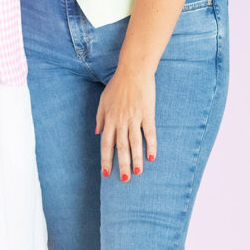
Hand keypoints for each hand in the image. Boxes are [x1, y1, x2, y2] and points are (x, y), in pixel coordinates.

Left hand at [96, 66, 156, 182]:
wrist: (133, 70)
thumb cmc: (117, 85)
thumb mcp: (103, 100)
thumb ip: (100, 117)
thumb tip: (97, 133)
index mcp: (109, 118)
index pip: (106, 143)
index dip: (106, 159)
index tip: (106, 173)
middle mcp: (121, 120)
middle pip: (121, 147)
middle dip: (122, 164)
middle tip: (125, 179)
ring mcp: (134, 118)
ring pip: (135, 143)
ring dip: (136, 159)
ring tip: (138, 173)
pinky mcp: (147, 114)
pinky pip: (149, 133)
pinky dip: (151, 145)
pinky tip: (152, 157)